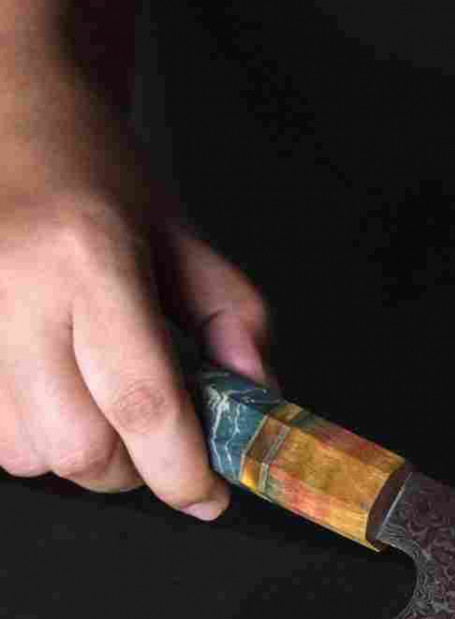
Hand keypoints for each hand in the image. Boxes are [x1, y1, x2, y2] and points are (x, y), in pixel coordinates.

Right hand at [0, 40, 269, 516]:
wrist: (4, 112)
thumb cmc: (96, 177)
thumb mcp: (186, 241)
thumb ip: (234, 324)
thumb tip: (257, 405)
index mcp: (89, 260)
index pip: (143, 402)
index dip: (181, 471)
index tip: (209, 497)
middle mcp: (12, 289)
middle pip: (76, 447)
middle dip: (127, 472)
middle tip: (151, 446)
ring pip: (21, 453)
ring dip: (72, 457)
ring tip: (94, 410)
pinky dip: (26, 439)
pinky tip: (49, 398)